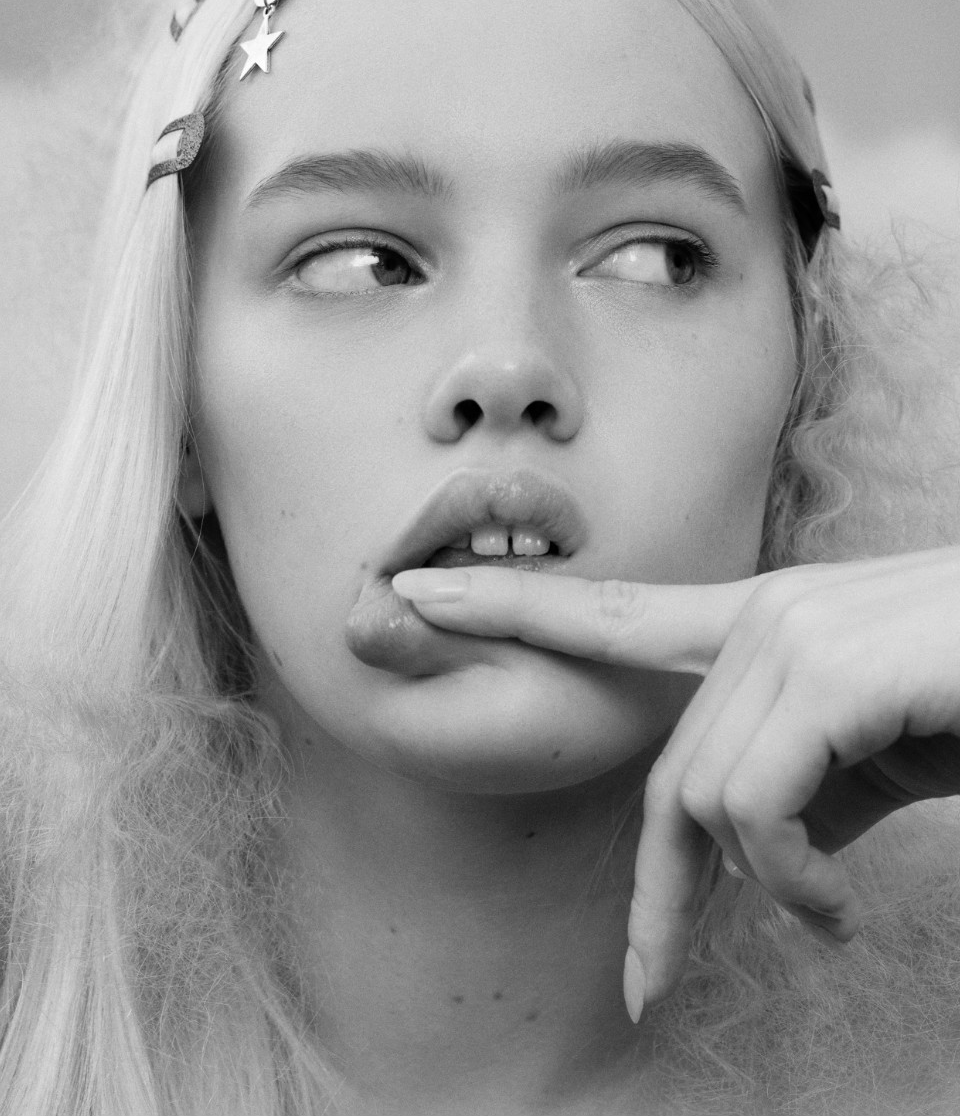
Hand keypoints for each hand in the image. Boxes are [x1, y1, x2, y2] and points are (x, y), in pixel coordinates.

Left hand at [392, 548, 959, 1018]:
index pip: (612, 613)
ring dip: (753, 889)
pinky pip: (750, 806)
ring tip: (821, 918)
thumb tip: (753, 838)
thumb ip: (803, 777)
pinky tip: (832, 909)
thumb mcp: (881, 750)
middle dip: (652, 892)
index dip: (508, 602)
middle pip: (661, 770)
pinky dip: (786, 883)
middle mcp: (770, 615)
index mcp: (770, 624)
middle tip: (652, 975)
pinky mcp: (834, 672)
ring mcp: (797, 636)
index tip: (413, 592)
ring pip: (701, 793)